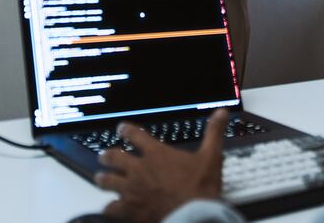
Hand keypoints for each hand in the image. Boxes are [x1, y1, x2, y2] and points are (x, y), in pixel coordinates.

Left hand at [94, 109, 227, 221]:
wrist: (193, 216)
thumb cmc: (201, 187)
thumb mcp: (211, 157)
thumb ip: (214, 132)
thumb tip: (222, 112)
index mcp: (155, 154)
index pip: (134, 135)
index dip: (125, 130)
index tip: (121, 128)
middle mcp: (138, 170)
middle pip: (113, 158)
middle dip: (107, 156)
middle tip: (104, 156)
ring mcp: (131, 191)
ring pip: (106, 182)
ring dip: (103, 179)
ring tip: (101, 178)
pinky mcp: (129, 210)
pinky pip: (110, 208)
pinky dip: (110, 207)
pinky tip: (110, 208)